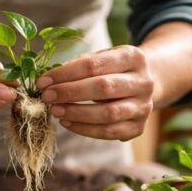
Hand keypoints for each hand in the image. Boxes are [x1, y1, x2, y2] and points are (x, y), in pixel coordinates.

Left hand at [38, 45, 153, 141]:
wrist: (148, 84)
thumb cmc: (116, 69)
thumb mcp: (103, 58)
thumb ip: (80, 65)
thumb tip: (50, 79)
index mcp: (134, 57)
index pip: (94, 65)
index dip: (66, 73)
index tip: (43, 81)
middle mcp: (143, 82)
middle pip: (103, 88)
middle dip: (70, 93)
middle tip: (47, 97)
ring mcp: (144, 107)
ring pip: (108, 113)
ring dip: (77, 113)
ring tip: (56, 111)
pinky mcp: (139, 127)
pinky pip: (110, 132)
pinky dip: (86, 129)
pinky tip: (68, 123)